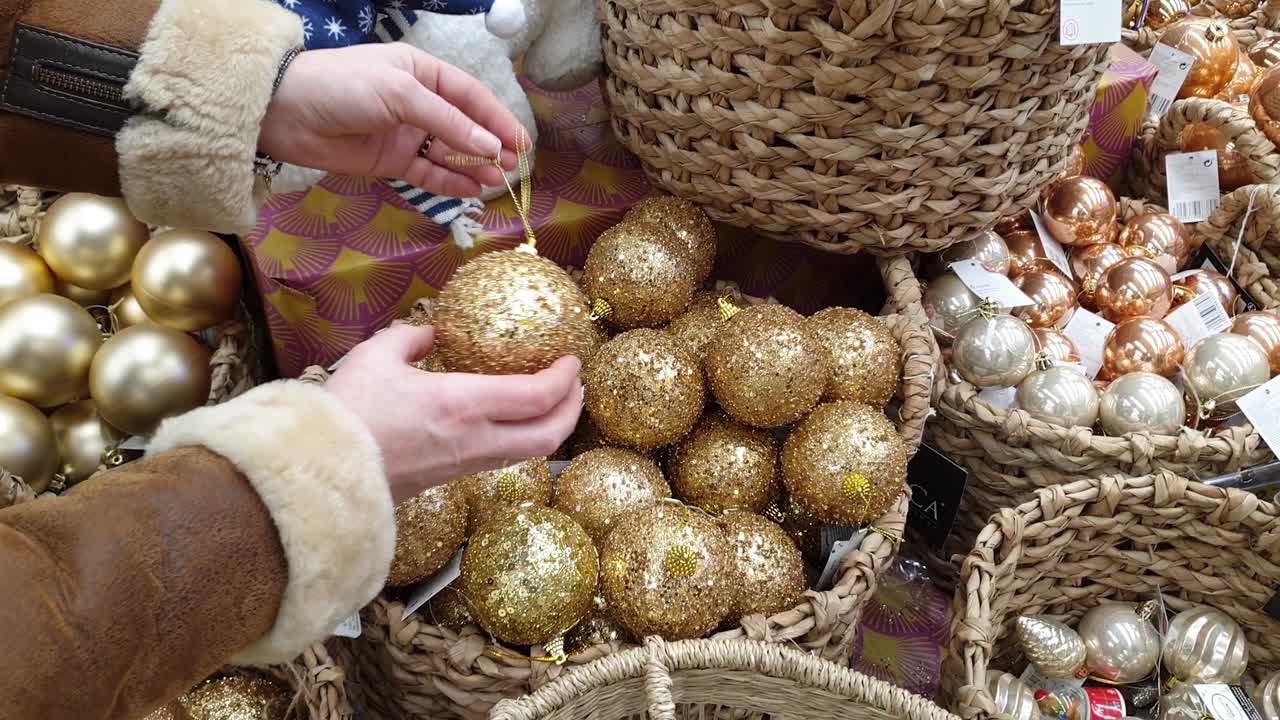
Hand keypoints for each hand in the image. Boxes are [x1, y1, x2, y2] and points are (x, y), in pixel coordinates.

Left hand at [258, 43, 524, 197]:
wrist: (286, 113)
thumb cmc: (344, 86)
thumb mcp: (401, 94)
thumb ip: (448, 123)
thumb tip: (490, 147)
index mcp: (423, 73)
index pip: (471, 97)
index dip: (498, 119)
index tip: (520, 143)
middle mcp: (418, 103)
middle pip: (465, 127)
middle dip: (489, 147)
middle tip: (511, 167)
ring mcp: (405, 134)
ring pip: (449, 154)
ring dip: (474, 167)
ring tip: (497, 181)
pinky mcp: (391, 162)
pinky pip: (428, 174)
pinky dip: (450, 183)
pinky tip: (472, 190)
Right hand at [324, 325, 582, 502]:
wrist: (319, 476)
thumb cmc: (346, 414)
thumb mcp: (374, 357)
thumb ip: (407, 339)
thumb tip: (427, 335)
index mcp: (464, 404)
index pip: (538, 396)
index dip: (565, 379)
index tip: (573, 361)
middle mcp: (475, 440)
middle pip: (548, 435)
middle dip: (571, 410)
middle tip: (575, 387)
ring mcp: (464, 465)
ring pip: (528, 453)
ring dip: (549, 428)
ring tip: (551, 405)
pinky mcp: (448, 481)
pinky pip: (500, 461)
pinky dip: (519, 440)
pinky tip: (509, 424)